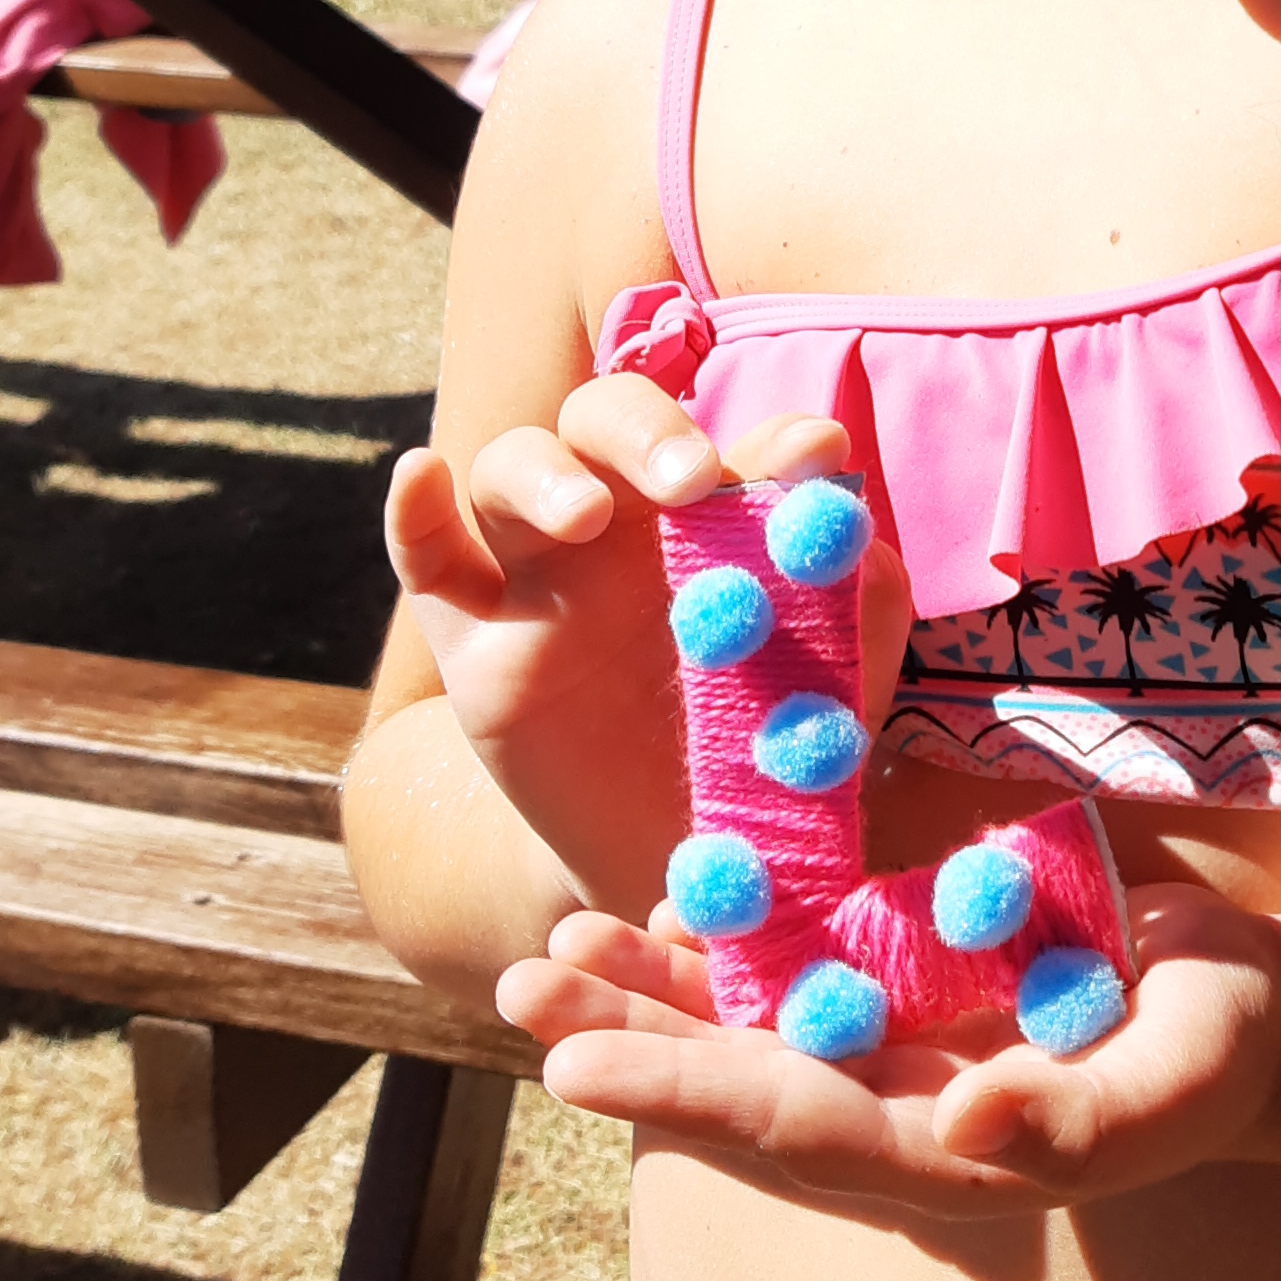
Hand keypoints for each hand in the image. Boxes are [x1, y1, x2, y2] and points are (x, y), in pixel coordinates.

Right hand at [382, 388, 910, 919]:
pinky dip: (414, 511)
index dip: (777, 443)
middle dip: (647, 431)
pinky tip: (420, 473)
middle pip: (608, 420)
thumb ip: (859, 619)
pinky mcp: (475, 639)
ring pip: (512, 466)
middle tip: (691, 478)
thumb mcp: (828, 699)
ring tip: (581, 518)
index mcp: (718, 519)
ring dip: (545, 474)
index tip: (815, 457)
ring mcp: (540, 572)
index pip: (739, 449)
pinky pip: (428, 560)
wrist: (674, 860)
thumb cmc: (762, 760)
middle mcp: (624, 522)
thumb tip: (866, 543)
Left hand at [499, 880, 1280, 1218]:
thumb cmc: (1218, 1053)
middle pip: (733, 1087)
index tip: (570, 1065)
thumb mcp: (1177, 1081)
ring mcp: (892, 1060)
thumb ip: (1080, 1122)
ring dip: (646, 996)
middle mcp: (894, 1120)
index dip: (679, 1095)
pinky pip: (790, 979)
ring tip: (549, 949)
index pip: (790, 1127)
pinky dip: (721, 948)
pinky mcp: (906, 999)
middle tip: (519, 985)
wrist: (1244, 1019)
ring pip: (743, 1034)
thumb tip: (960, 1134)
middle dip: (625, 1040)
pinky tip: (663, 905)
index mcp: (943, 1160)